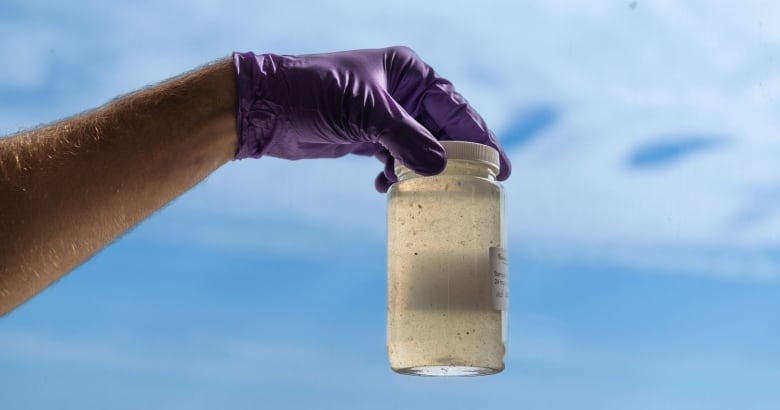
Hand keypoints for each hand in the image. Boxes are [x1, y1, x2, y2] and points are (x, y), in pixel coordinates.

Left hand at [233, 46, 510, 191]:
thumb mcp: (366, 114)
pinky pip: (395, 158)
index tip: (500, 167)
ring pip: (420, 147)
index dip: (479, 137)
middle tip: (478, 188)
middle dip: (455, 158)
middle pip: (442, 129)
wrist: (266, 108)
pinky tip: (385, 186)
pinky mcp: (366, 136)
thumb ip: (407, 140)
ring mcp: (384, 115)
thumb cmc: (314, 94)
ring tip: (429, 190)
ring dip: (423, 169)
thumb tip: (441, 169)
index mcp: (408, 72)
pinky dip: (395, 173)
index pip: (454, 107)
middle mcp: (401, 92)